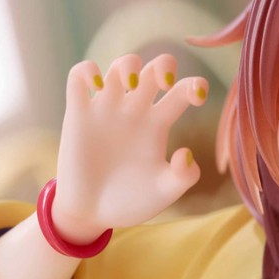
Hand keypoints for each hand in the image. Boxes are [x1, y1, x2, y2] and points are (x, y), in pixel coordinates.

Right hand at [52, 53, 208, 241]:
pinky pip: (78, 77)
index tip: (199, 94)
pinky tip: (97, 85)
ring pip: (119, 66)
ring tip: (131, 82)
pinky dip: (87, 71)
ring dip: (127, 63)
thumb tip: (186, 153)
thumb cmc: (130, 201)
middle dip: (163, 65)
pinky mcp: (78, 114)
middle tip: (165, 83)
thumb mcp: (163, 193)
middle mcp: (134, 111)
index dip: (194, 85)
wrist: (92, 214)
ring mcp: (106, 109)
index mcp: (158, 124)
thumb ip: (182, 177)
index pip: (181, 92)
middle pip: (153, 70)